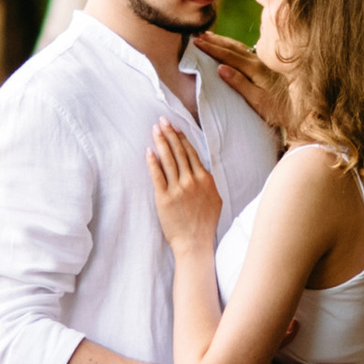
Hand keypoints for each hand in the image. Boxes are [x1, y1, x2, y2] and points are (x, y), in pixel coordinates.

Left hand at [147, 117, 223, 257]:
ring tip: (155, 129)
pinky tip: (149, 151)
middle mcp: (192, 181)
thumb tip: (201, 170)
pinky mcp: (164, 198)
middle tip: (162, 120)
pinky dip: (153, 162)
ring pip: (169, 159)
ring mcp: (178, 189)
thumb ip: (207, 183)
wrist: (195, 243)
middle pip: (179, 152)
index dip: (182, 138)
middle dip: (170, 134)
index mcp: (205, 179)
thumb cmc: (205, 224)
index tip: (175, 127)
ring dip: (161, 142)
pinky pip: (157, 175)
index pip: (192, 153)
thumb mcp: (214, 199)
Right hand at [192, 29, 292, 138]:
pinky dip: (233, 46)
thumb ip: (239, 83)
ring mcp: (264, 62)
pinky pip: (246, 50)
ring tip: (208, 35)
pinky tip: (230, 45)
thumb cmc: (279, 110)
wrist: (305, 110)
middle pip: (232, 47)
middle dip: (214, 40)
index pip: (228, 55)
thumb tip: (220, 68)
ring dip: (222, 40)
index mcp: (255, 69)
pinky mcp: (268, 65)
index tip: (196, 41)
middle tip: (197, 35)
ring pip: (239, 46)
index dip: (211, 48)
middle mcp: (260, 61)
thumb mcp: (258, 101)